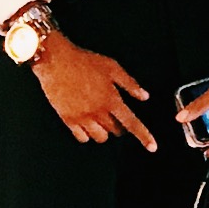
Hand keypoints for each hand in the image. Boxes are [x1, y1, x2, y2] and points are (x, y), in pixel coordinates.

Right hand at [34, 31, 156, 149]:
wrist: (56, 61)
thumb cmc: (83, 61)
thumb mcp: (112, 67)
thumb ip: (130, 84)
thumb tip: (144, 96)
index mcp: (111, 99)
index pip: (132, 123)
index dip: (144, 136)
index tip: (152, 147)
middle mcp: (98, 111)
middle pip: (116, 131)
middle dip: (119, 126)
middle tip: (114, 115)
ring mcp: (82, 117)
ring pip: (100, 137)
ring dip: (104, 131)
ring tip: (100, 119)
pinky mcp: (68, 120)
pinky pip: (82, 138)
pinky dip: (87, 134)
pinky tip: (86, 124)